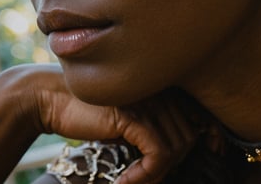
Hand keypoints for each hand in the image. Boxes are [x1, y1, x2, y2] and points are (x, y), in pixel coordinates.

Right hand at [8, 64, 202, 183]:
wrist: (49, 99)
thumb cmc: (88, 113)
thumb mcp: (127, 122)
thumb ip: (152, 129)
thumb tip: (177, 154)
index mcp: (162, 87)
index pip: (201, 113)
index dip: (211, 135)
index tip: (210, 154)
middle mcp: (160, 90)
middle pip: (188, 137)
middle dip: (172, 165)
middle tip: (144, 178)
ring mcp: (148, 101)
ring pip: (176, 149)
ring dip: (155, 175)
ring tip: (132, 182)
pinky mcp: (134, 116)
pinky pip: (158, 155)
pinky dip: (145, 176)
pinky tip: (124, 182)